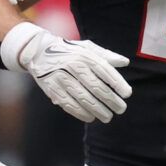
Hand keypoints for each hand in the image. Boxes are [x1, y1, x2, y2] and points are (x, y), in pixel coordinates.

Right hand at [4, 24, 131, 123]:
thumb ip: (106, 55)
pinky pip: (68, 104)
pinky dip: (80, 113)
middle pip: (96, 87)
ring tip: (108, 117)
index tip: (127, 94)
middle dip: (111, 101)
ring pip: (83, 98)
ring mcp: (61, 77)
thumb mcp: (87, 47)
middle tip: (121, 109)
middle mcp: (73, 65)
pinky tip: (90, 118)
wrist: (38, 51)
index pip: (105, 71)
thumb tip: (125, 62)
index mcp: (85, 55)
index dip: (118, 83)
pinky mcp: (51, 87)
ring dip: (98, 110)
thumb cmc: (70, 51)